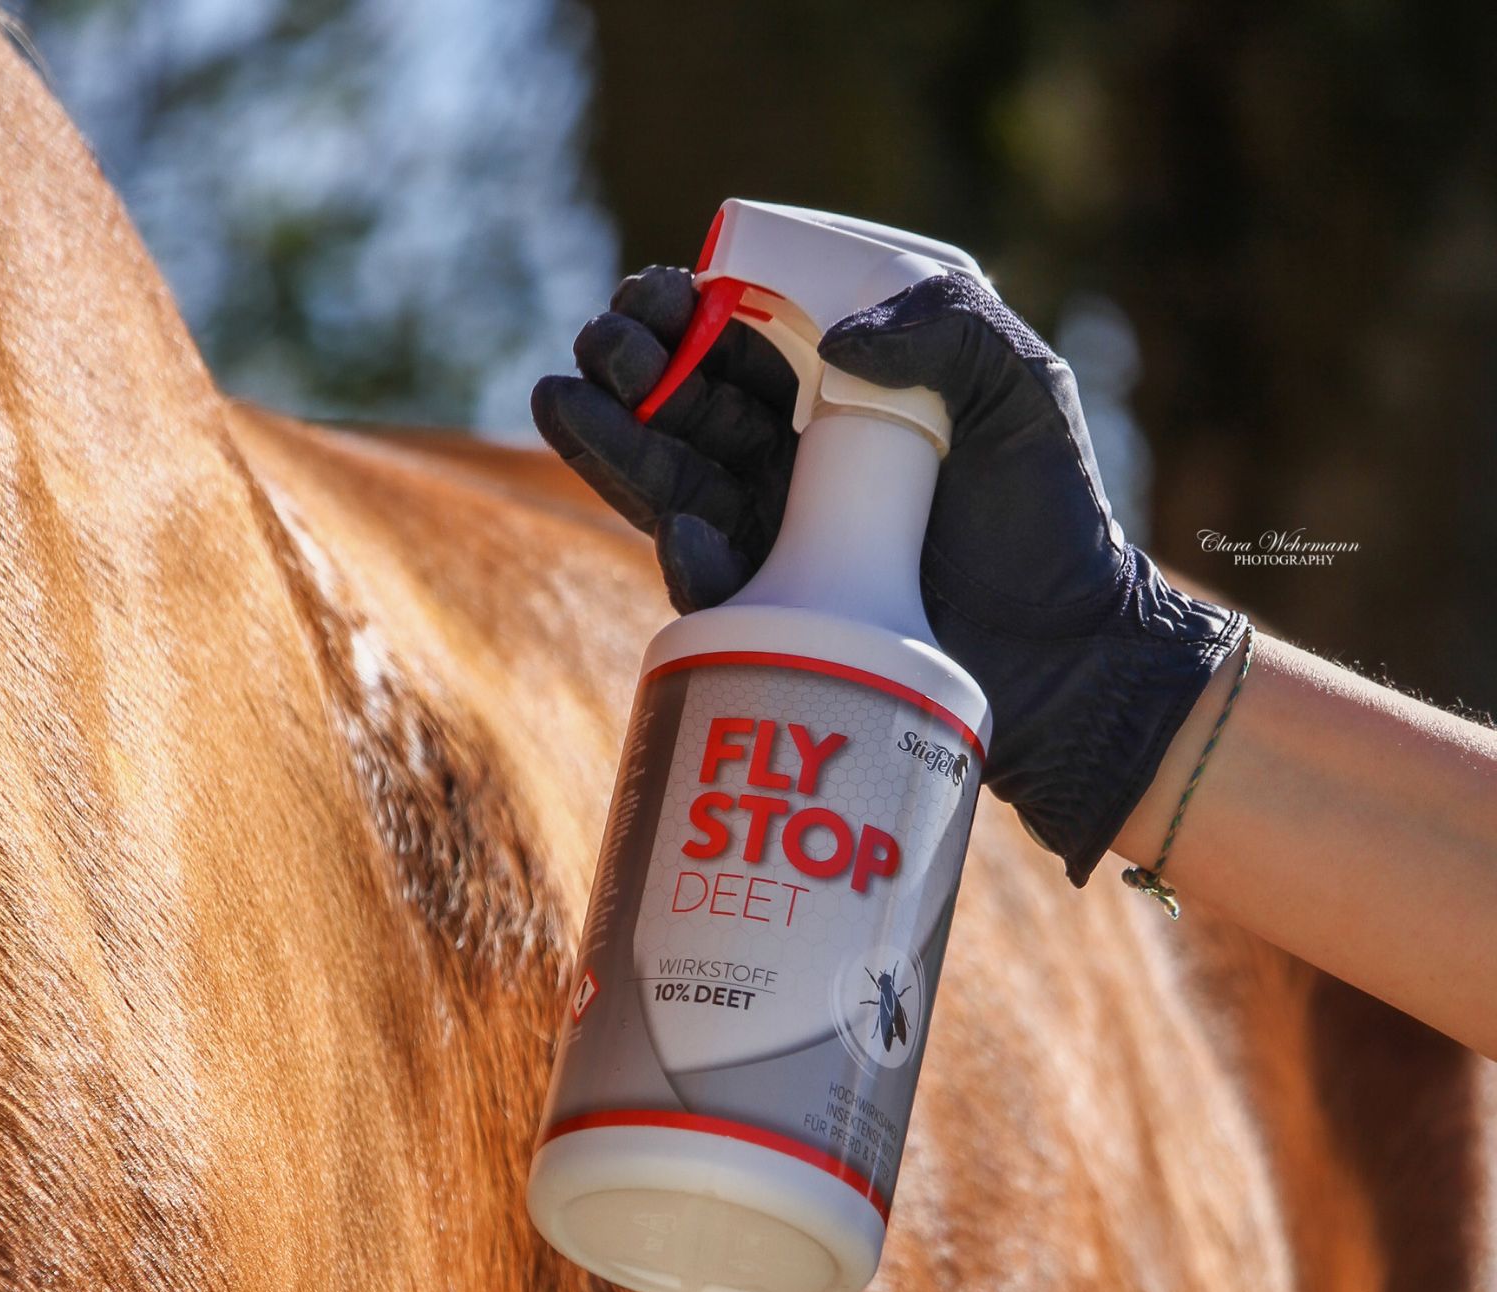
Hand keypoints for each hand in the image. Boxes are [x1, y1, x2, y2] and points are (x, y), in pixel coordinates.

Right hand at [532, 265, 1247, 885]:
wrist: (1067, 651)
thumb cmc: (1051, 512)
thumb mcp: (1020, 387)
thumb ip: (949, 324)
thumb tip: (838, 342)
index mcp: (839, 388)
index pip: (739, 335)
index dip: (685, 309)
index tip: (655, 295)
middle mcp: (792, 456)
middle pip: (685, 402)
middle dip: (632, 367)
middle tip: (606, 346)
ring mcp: (777, 532)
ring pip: (672, 479)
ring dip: (614, 442)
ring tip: (568, 401)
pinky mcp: (774, 608)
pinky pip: (710, 579)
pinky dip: (692, 557)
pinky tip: (689, 530)